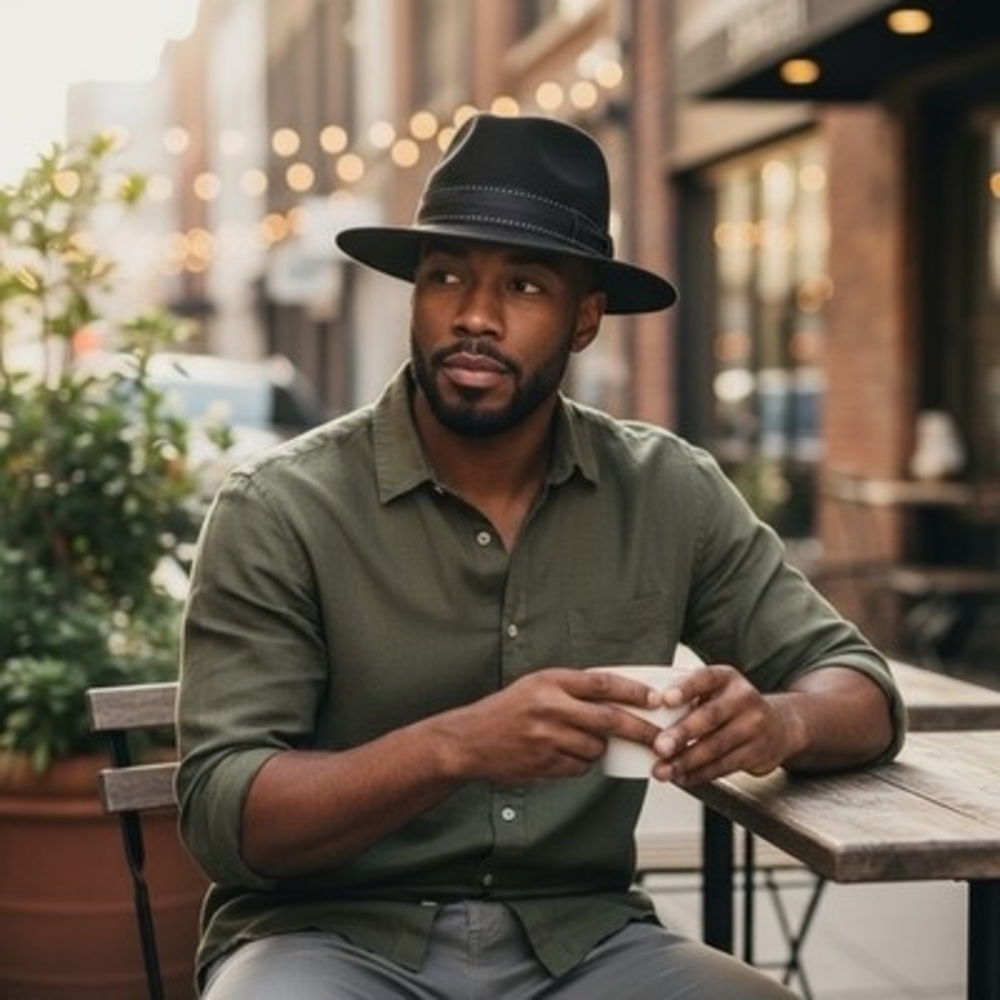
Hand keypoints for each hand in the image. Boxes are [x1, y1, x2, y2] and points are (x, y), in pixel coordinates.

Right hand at [441, 667, 664, 784]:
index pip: (602, 684)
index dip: (633, 691)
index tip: (655, 699)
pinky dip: (580, 762)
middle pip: (610, 720)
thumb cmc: (507, 709)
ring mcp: (547, 738)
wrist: (470, 740)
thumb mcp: (536, 684)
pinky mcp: (545, 764)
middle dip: (640, 729)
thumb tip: (618, 697)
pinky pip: (579, 767)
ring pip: (596, 747)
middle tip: (661, 737)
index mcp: (550, 682)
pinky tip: (561, 753)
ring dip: (599, 747)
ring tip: (579, 740)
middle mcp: (550, 707)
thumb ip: (572, 688)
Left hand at [649, 665, 803, 786]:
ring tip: (663, 770)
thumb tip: (647, 713)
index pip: (704, 678)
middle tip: (659, 746)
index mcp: (726, 677)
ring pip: (715, 746)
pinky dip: (699, 774)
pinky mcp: (757, 752)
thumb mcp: (716, 690)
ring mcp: (753, 726)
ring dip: (686, 761)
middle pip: (709, 716)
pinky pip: (723, 766)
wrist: (779, 726)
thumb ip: (689, 697)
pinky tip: (681, 777)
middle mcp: (743, 698)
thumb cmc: (731, 706)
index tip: (665, 699)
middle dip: (682, 734)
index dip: (685, 688)